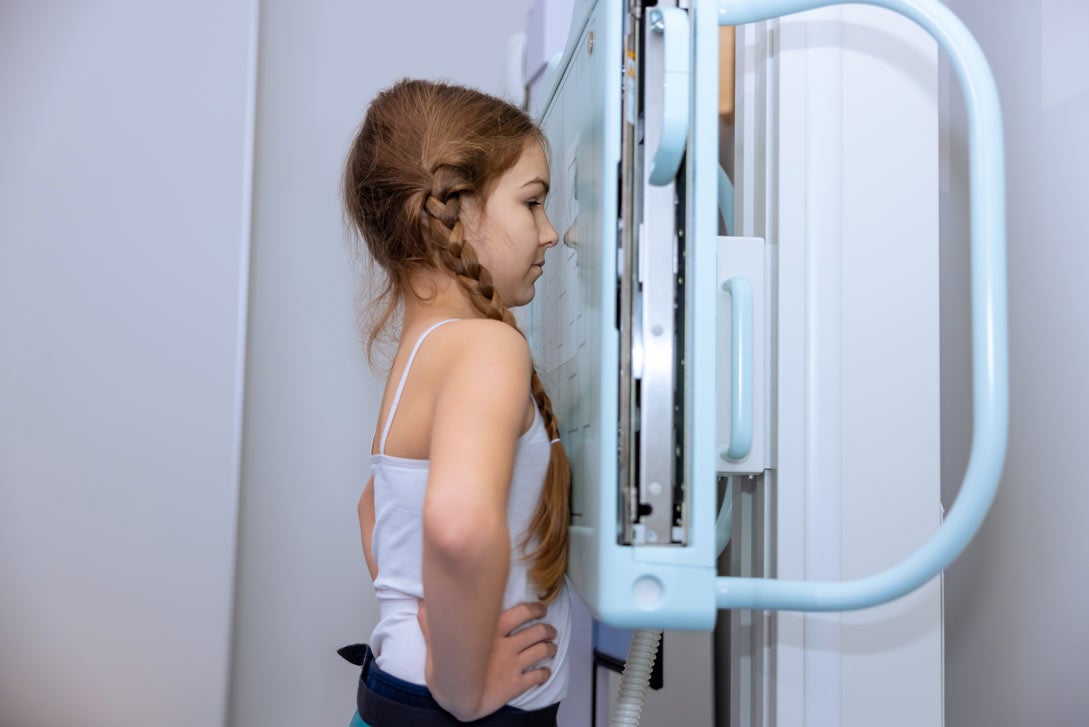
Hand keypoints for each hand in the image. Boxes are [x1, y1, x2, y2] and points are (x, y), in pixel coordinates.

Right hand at [417, 600, 557, 718]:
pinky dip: (545, 673)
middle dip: (548, 629)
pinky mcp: (516, 684)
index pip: (523, 612)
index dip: (536, 609)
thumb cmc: (446, 669)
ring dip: (550, 648)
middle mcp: (507, 645)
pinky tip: (545, 672)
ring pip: (541, 651)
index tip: (542, 610)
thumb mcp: (436, 639)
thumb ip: (432, 620)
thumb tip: (421, 603)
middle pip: (537, 631)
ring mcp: (513, 664)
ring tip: (552, 647)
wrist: (456, 697)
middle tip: (551, 630)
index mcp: (492, 630)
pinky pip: (537, 676)